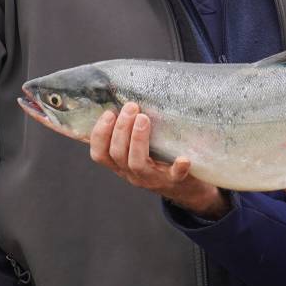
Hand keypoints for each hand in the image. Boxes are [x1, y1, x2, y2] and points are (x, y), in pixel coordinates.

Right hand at [89, 102, 229, 218]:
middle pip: (118, 154)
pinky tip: (183, 158)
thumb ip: (128, 132)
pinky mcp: (175, 181)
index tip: (108, 113)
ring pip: (137, 163)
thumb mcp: (138, 149)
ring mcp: (153, 179)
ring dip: (137, 139)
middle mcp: (132, 173)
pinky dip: (178, 167)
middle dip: (121, 129)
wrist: (186, 189)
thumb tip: (119, 96)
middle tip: (131, 106)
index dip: (99, 135)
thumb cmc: (158, 160)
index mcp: (120, 165)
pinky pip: (175, 176)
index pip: (100, 154)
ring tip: (143, 118)